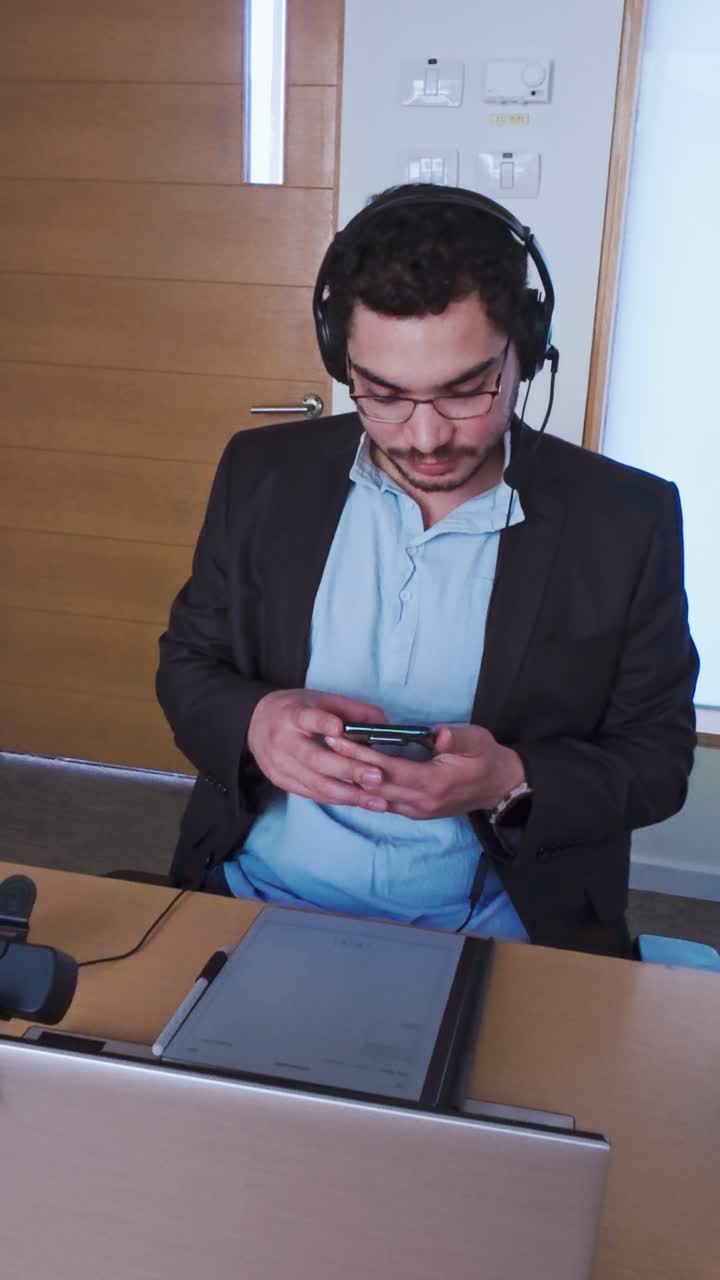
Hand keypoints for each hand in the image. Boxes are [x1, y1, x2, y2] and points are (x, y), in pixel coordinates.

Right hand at [247, 689, 390, 810]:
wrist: (256, 723)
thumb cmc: (297, 709)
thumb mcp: (321, 700)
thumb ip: (353, 710)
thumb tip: (385, 725)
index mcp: (292, 714)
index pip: (307, 718)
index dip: (322, 723)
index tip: (339, 728)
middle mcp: (283, 741)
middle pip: (316, 759)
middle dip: (348, 770)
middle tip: (377, 777)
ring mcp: (280, 764)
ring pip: (316, 783)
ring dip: (349, 794)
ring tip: (378, 801)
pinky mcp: (281, 781)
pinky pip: (313, 794)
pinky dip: (338, 799)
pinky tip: (361, 802)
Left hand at [325, 723, 525, 819]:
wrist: (499, 788)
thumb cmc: (487, 759)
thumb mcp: (478, 742)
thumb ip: (457, 739)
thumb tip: (438, 734)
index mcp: (433, 783)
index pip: (387, 769)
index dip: (360, 754)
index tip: (338, 737)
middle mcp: (420, 802)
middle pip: (374, 785)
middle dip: (348, 765)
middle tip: (325, 743)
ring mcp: (417, 810)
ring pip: (375, 798)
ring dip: (353, 778)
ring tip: (332, 757)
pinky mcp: (416, 812)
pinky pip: (384, 802)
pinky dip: (366, 789)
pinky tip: (351, 775)